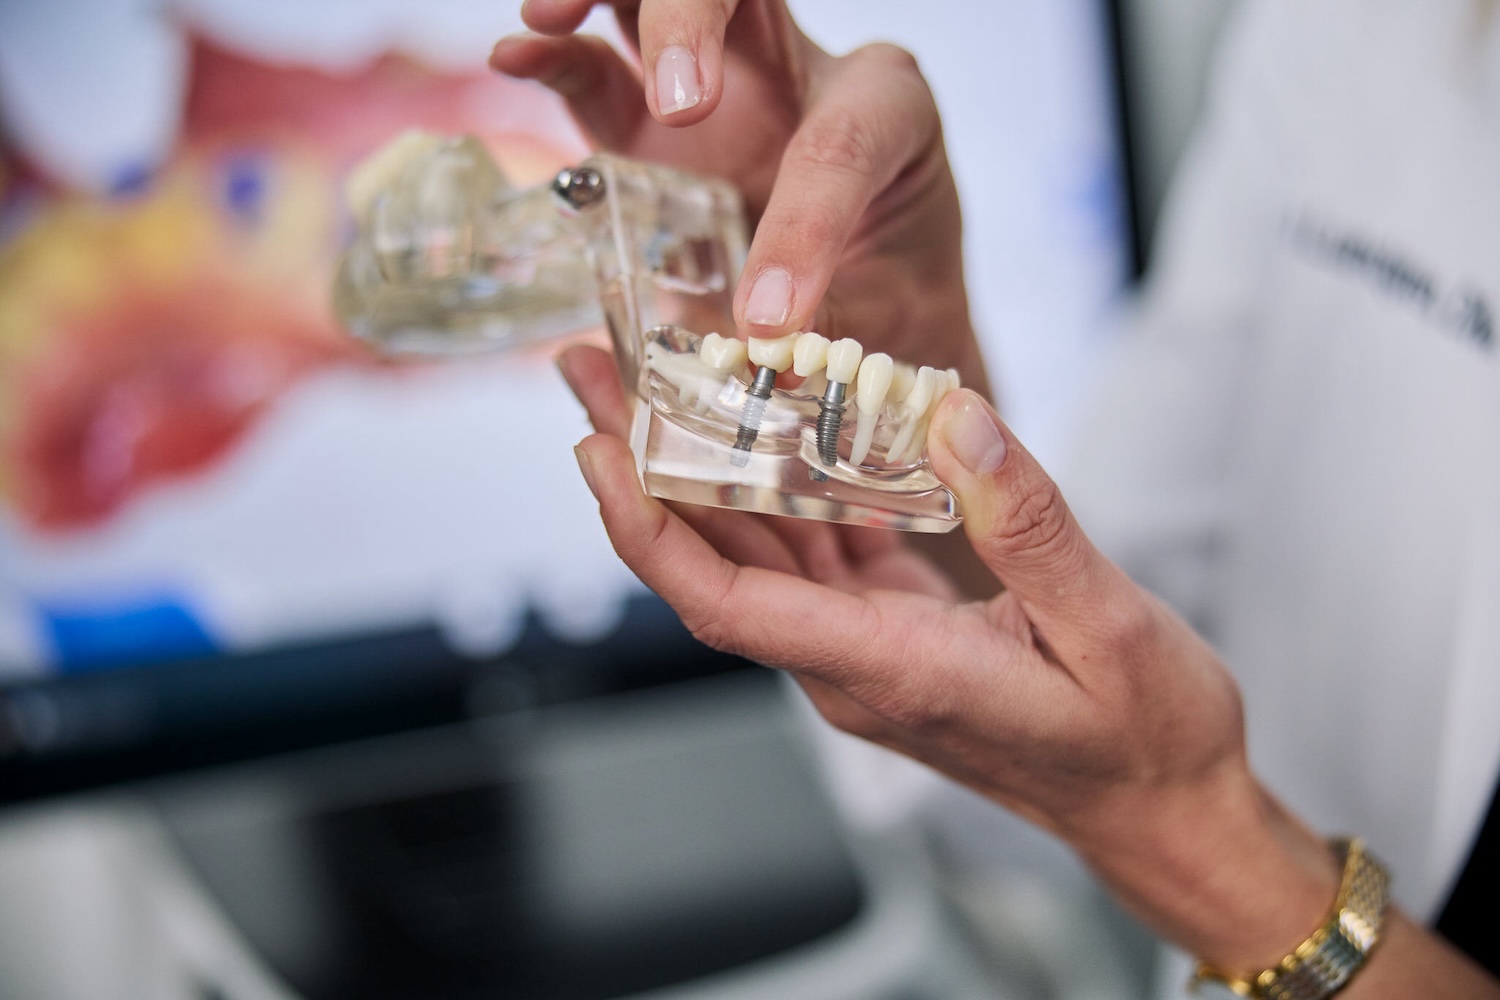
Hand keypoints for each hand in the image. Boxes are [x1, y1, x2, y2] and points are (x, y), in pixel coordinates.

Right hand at [492, 0, 986, 391]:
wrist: (874, 303)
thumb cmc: (892, 296)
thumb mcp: (888, 318)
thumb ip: (828, 326)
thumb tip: (752, 350)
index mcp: (886, 111)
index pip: (842, 142)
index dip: (803, 229)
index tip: (768, 318)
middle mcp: (801, 70)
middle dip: (692, 20)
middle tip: (679, 108)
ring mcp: (718, 83)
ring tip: (547, 17)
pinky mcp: (648, 117)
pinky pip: (595, 66)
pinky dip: (554, 55)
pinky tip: (516, 55)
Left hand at [557, 339, 1338, 975]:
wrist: (1162, 809)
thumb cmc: (1144, 736)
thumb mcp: (1107, 623)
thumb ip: (1027, 522)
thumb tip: (953, 416)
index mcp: (886, 668)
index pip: (725, 604)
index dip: (648, 531)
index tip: (598, 452)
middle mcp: (851, 666)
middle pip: (715, 566)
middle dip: (646, 470)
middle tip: (598, 374)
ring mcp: (865, 653)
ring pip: (758, 558)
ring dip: (703, 474)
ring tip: (661, 384)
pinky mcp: (892, 636)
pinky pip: (817, 560)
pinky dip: (790, 493)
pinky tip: (785, 428)